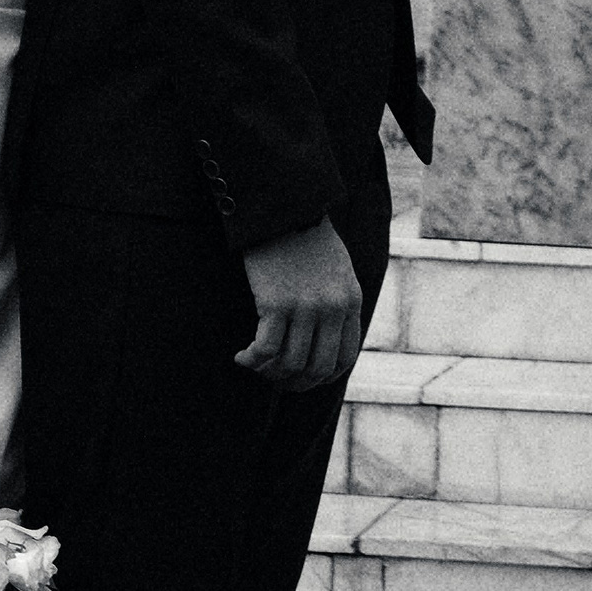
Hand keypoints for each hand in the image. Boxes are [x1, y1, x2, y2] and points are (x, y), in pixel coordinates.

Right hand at [236, 217, 361, 390]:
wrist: (281, 207)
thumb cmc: (303, 236)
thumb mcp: (336, 270)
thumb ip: (336, 302)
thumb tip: (323, 338)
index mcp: (350, 301)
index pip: (344, 358)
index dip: (322, 377)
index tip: (301, 378)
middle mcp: (332, 308)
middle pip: (317, 368)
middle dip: (295, 383)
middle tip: (274, 380)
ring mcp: (305, 307)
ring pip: (290, 364)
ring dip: (269, 374)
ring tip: (255, 366)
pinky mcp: (275, 303)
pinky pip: (266, 350)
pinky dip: (252, 360)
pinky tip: (242, 357)